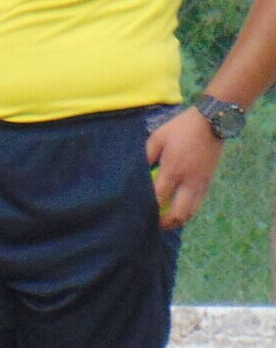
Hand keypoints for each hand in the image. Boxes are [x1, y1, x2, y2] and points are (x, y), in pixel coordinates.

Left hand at [147, 107, 223, 229]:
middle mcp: (189, 181)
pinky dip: (187, 211)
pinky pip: (198, 204)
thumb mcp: (157, 138)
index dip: (148, 210)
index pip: (159, 198)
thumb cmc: (181, 128)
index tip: (136, 215)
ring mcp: (202, 183)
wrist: (213, 121)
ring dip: (177, 220)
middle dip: (165, 223)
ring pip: (191, 213)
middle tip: (152, 225)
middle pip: (179, 214)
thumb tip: (134, 173)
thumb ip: (145, 157)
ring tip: (163, 221)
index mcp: (173, 170)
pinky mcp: (209, 182)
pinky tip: (175, 209)